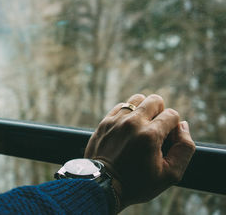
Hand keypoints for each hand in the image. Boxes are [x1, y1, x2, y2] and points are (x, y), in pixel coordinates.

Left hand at [84, 94, 194, 211]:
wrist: (102, 186)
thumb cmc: (137, 183)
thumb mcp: (170, 174)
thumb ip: (184, 148)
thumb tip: (182, 126)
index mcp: (149, 135)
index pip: (172, 114)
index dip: (173, 128)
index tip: (166, 141)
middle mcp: (132, 123)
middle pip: (154, 100)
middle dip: (160, 113)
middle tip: (155, 131)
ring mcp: (116, 121)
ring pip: (136, 99)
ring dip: (143, 110)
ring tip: (142, 128)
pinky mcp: (104, 122)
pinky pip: (120, 106)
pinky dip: (127, 114)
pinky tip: (128, 129)